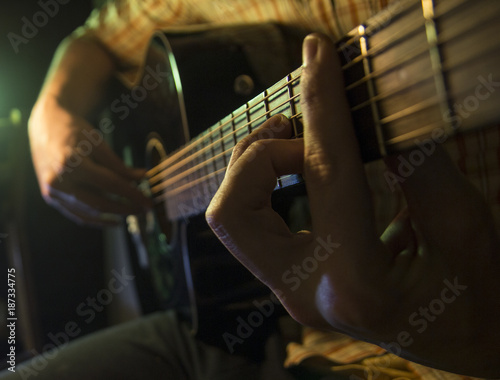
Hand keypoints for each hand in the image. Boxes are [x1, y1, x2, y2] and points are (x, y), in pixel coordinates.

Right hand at [29, 100, 151, 225]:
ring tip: (133, 213)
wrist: (45, 126)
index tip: (149, 201)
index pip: (110, 184)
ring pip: (89, 213)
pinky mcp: (50, 198)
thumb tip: (143, 179)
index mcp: (71, 163)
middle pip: (99, 203)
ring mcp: (52, 192)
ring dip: (114, 216)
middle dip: (126, 208)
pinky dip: (97, 220)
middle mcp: (59, 181)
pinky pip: (77, 215)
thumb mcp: (99, 143)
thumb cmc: (75, 131)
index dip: (133, 194)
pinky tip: (114, 221)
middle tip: (145, 209)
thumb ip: (120, 165)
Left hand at [206, 33, 499, 376]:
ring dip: (255, 169)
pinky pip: (249, 225)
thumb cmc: (475, 292)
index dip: (322, 106)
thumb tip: (377, 118)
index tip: (318, 57)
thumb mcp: (466, 228)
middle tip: (300, 132)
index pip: (326, 175)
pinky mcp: (288, 283)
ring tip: (299, 146)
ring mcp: (291, 293)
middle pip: (234, 211)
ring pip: (231, 219)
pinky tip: (299, 171)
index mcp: (358, 283)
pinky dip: (263, 185)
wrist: (462, 340)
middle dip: (261, 155)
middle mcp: (308, 293)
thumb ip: (422, 169)